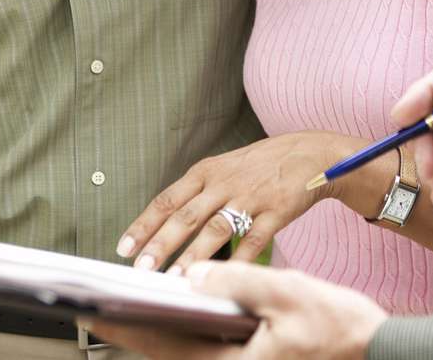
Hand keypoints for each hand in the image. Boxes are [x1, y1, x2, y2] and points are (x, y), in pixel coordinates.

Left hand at [80, 261, 385, 359]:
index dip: (130, 330)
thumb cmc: (335, 323)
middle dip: (135, 332)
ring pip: (184, 355)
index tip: (101, 315)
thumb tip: (191, 278)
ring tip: (132, 311)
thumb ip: (237, 283)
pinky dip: (185, 337)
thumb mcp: (288, 293)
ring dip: (158, 334)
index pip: (166, 348)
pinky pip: (206, 354)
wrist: (374, 348)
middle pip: (168, 355)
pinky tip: (177, 318)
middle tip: (104, 311)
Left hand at [117, 132, 355, 273]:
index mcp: (207, 171)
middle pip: (186, 216)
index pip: (167, 200)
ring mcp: (251, 197)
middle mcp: (225, 182)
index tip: (124, 248)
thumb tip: (161, 226)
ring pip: (217, 230)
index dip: (144, 225)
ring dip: (194, 257)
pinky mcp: (276, 211)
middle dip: (161, 244)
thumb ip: (196, 194)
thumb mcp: (223, 168)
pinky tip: (225, 279)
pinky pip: (254, 241)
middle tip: (141, 269)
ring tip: (177, 280)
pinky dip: (239, 262)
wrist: (309, 153)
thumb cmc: (260, 166)